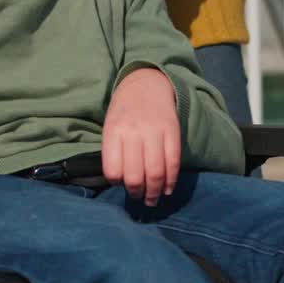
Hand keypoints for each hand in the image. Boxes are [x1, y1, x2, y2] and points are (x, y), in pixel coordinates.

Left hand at [102, 68, 179, 205]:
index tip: (121, 184)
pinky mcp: (173, 131)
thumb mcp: (110, 126)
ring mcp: (154, 131)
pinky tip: (168, 189)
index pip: (112, 170)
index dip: (117, 183)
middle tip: (139, 197)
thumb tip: (121, 183)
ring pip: (156, 173)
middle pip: (135, 176)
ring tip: (153, 199)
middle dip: (137, 193)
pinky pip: (173, 162)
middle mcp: (133, 132)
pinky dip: (171, 181)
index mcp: (113, 132)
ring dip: (155, 192)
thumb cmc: (124, 111)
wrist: (146, 83)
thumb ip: (113, 152)